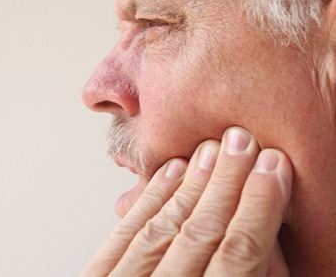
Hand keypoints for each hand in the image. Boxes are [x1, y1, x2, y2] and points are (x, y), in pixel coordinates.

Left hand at [79, 126, 292, 276]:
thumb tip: (269, 240)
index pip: (236, 257)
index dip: (258, 207)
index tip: (273, 166)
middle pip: (197, 232)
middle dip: (225, 182)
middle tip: (242, 140)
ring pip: (161, 227)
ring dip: (189, 184)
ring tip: (210, 149)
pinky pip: (125, 234)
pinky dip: (151, 199)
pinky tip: (169, 171)